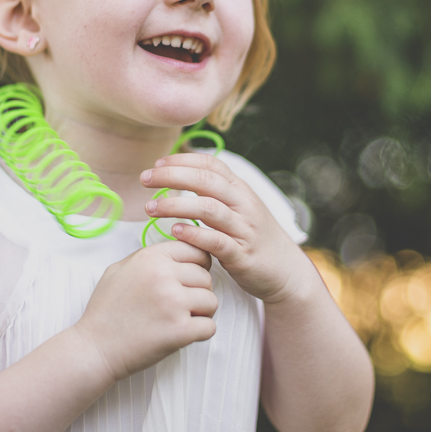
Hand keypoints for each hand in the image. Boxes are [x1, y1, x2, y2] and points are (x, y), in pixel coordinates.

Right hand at [74, 240, 216, 381]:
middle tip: (180, 305)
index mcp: (151, 257)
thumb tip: (175, 252)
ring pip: (211, 301)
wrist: (94, 348)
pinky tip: (182, 334)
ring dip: (201, 312)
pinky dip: (200, 332)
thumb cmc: (105, 310)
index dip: (197, 266)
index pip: (196, 251)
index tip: (189, 279)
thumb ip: (148, 257)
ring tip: (181, 319)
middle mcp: (165, 276)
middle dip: (198, 291)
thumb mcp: (119, 269)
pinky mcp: (180, 330)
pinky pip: (210, 326)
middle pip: (206, 277)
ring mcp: (174, 303)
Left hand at [140, 153, 309, 304]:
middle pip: (206, 182)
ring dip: (176, 205)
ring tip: (151, 208)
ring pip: (209, 209)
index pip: (211, 164)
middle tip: (145, 179)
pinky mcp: (242, 255)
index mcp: (240, 190)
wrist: (286, 271)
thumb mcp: (239, 208)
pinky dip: (195, 235)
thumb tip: (181, 174)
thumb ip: (215, 193)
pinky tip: (175, 232)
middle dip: (172, 176)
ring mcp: (244, 229)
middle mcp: (243, 205)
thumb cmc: (253, 237)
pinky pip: (217, 241)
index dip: (182, 160)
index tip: (156, 163)